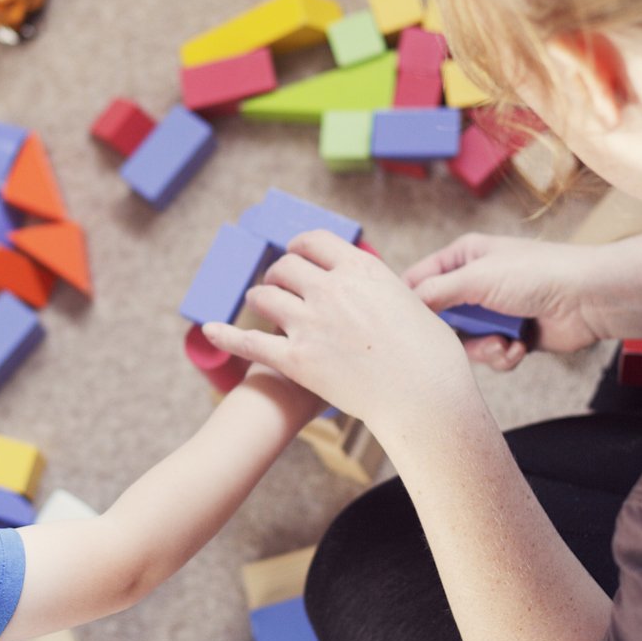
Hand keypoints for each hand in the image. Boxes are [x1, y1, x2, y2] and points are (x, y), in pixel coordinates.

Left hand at [201, 231, 478, 429]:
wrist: (425, 399)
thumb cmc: (432, 359)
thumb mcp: (415, 305)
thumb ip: (385, 291)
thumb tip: (381, 290)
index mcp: (362, 270)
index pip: (315, 241)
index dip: (299, 246)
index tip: (296, 253)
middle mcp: (331, 289)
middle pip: (285, 266)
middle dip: (278, 273)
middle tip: (279, 285)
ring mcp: (311, 324)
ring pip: (264, 296)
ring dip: (260, 298)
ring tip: (261, 305)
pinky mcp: (296, 360)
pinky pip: (249, 341)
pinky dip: (226, 334)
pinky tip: (209, 330)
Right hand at [403, 234, 611, 365]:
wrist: (588, 299)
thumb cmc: (537, 275)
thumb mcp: (476, 278)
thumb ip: (435, 292)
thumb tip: (405, 305)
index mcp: (464, 258)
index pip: (419, 280)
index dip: (410, 303)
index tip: (403, 326)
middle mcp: (476, 283)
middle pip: (441, 318)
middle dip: (453, 334)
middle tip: (459, 340)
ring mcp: (495, 310)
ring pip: (466, 342)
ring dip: (483, 349)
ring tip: (503, 344)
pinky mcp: (513, 335)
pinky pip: (491, 354)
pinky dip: (503, 355)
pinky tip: (520, 348)